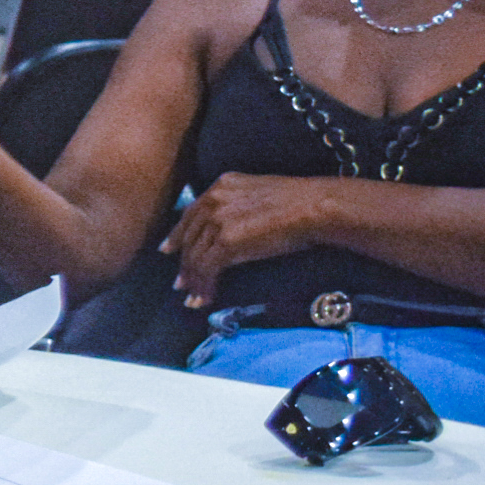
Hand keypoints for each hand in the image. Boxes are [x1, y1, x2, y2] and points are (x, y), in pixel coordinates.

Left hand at [161, 173, 325, 306]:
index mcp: (220, 186)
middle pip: (190, 238)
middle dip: (184, 264)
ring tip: (191, 297)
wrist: (315, 206)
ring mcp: (218, 221)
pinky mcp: (227, 242)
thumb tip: (231, 224)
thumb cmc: (300, 201)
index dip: (178, 236)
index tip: (169, 250)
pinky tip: (204, 299)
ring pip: (195, 256)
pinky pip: (207, 269)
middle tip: (180, 284)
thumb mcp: (259, 192)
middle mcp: (213, 201)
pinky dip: (203, 286)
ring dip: (193, 281)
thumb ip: (238, 203)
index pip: (191, 214)